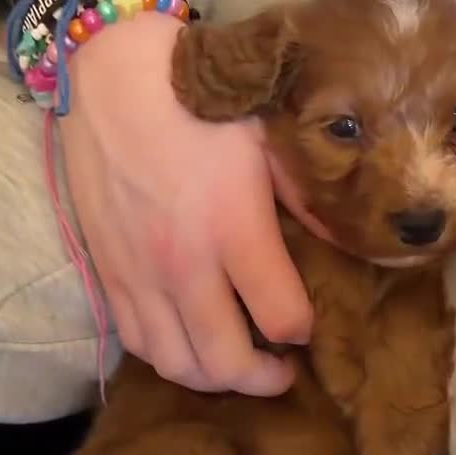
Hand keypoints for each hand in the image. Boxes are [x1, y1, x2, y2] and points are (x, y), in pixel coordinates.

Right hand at [60, 13, 311, 393]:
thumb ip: (307, 199)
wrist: (111, 75)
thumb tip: (347, 241)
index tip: (309, 321)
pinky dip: (169, 356)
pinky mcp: (108, 273)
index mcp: (235, 227)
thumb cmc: (199, 100)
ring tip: (237, 364)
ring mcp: (140, 273)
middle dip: (265, 379)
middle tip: (283, 369)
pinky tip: (190, 342)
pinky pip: (137, 342)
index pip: (283, 317)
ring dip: (214, 378)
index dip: (305, 330)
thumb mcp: (267, 140)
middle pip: (228, 361)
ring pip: (178, 364)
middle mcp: (185, 263)